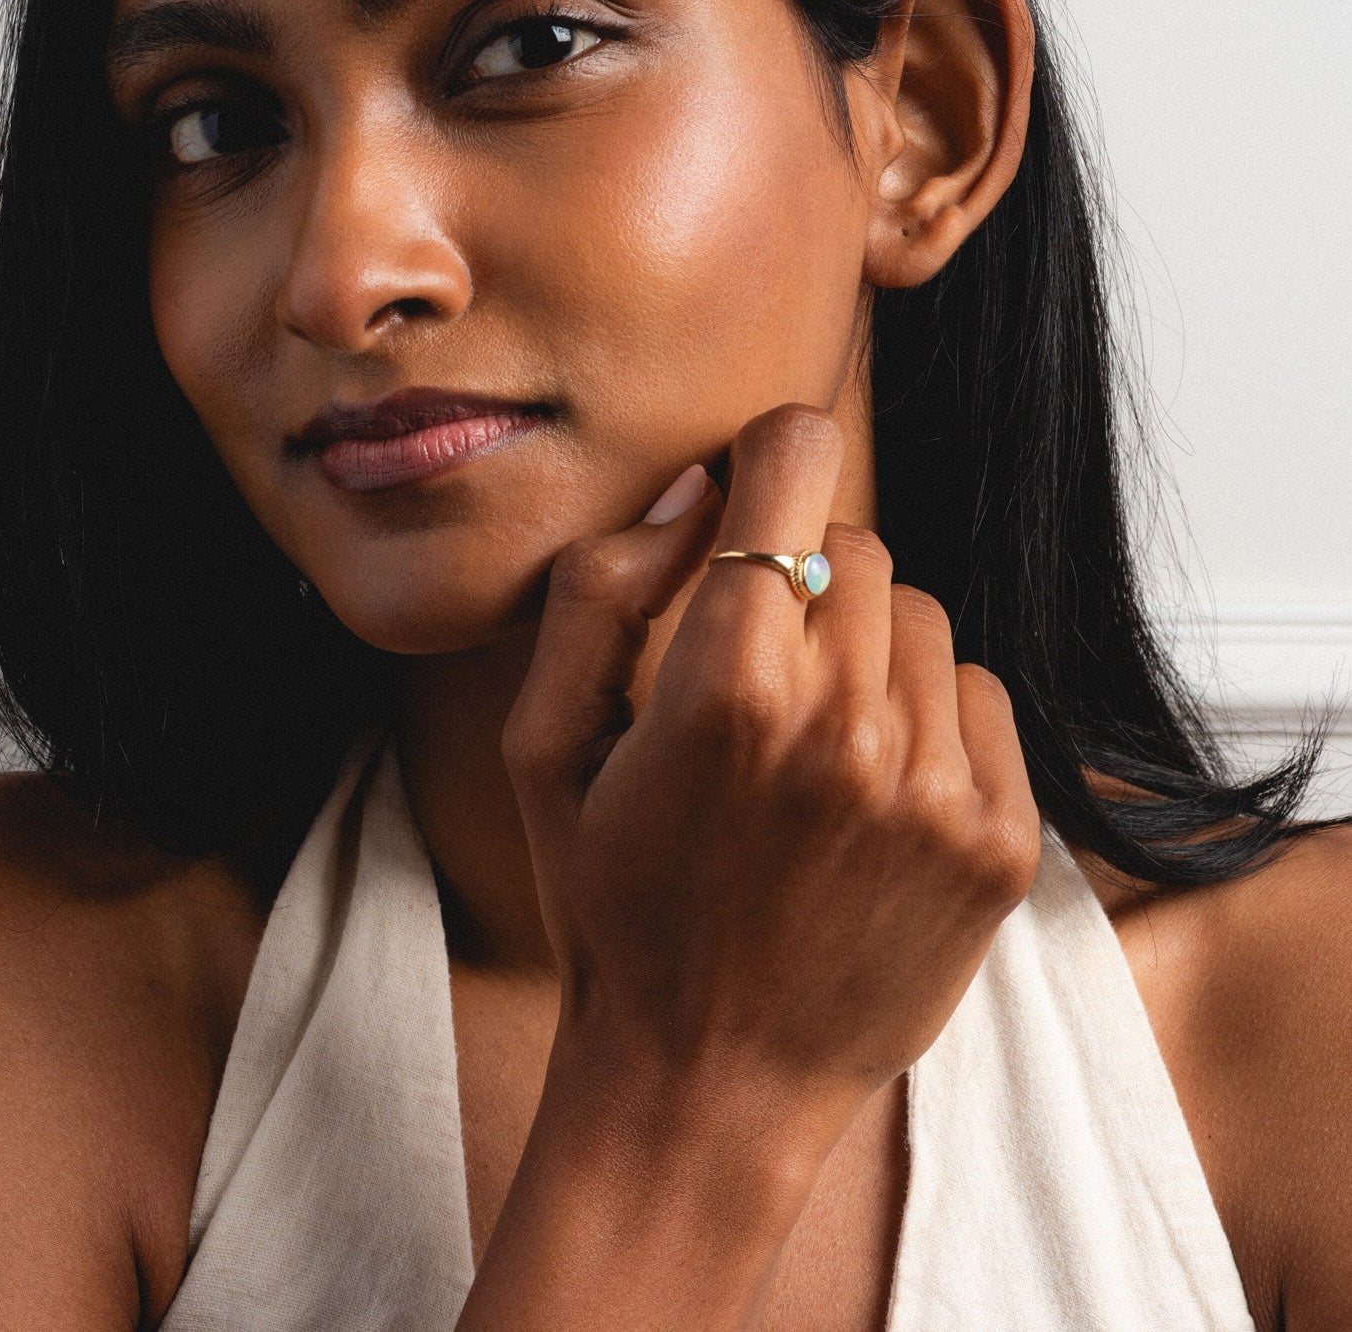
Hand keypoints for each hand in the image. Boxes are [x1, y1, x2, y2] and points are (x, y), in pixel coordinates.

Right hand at [503, 403, 1042, 1172]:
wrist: (706, 1084)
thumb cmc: (610, 907)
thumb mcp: (544, 749)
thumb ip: (600, 593)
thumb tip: (698, 490)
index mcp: (724, 687)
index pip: (796, 462)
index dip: (771, 455)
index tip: (759, 485)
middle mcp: (844, 726)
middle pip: (859, 543)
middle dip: (804, 579)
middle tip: (756, 673)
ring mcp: (932, 787)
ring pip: (925, 619)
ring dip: (869, 652)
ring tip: (811, 747)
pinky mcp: (995, 843)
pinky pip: (981, 697)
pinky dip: (929, 719)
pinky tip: (870, 792)